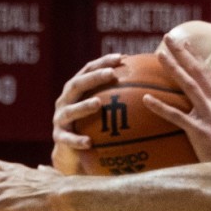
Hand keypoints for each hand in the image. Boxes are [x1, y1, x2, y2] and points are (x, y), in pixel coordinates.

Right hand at [52, 55, 121, 174]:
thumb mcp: (103, 107)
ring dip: (83, 106)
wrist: (72, 152)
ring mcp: (60, 119)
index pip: (88, 70)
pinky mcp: (59, 137)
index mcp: (76, 89)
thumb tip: (151, 81)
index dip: (103, 62)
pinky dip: (77, 140)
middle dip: (93, 78)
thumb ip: (119, 95)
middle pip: (77, 85)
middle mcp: (65, 101)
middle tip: (111, 74)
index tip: (121, 58)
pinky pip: (68, 139)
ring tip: (98, 103)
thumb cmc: (93, 125)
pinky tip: (89, 142)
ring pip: (70, 111)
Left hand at [151, 36, 210, 164]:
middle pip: (199, 72)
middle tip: (168, 38)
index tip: (185, 43)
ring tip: (159, 55)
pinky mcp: (201, 132)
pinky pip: (176, 116)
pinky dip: (160, 106)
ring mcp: (210, 116)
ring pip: (188, 86)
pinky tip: (146, 99)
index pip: (210, 73)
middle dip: (183, 53)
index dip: (196, 56)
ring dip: (173, 68)